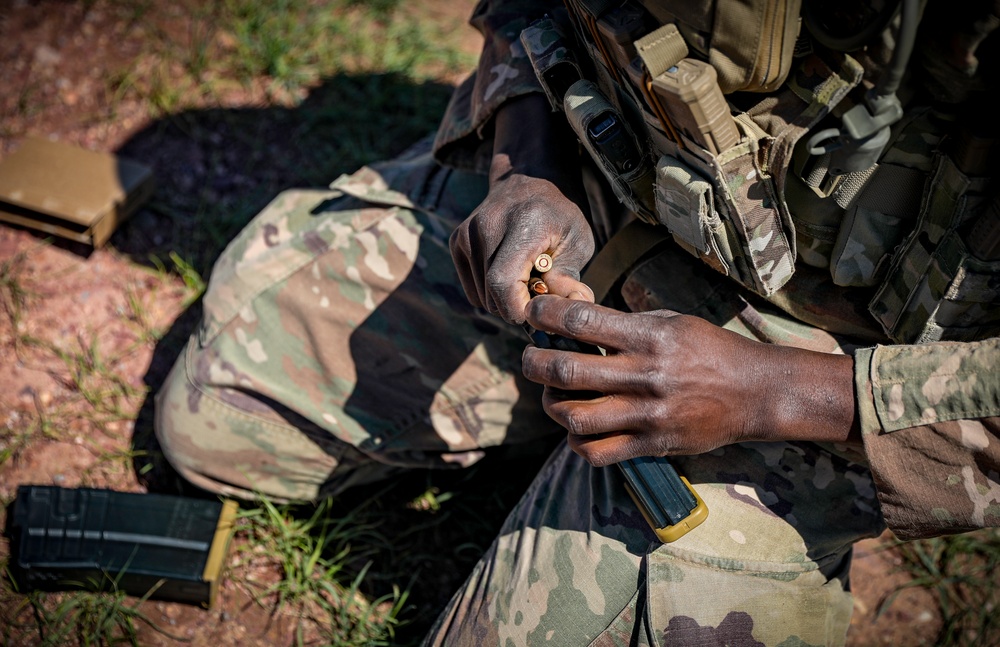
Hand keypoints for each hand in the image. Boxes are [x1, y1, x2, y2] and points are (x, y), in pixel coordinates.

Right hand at [450, 173, 594, 322]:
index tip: (537, 311)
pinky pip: (472, 290)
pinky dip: (490, 293)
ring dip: (504, 300)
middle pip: (490, 294)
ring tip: (524, 279)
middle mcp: (488, 224)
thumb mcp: (578, 242)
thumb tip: (572, 307)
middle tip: (537, 293)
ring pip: (480, 296)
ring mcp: (468, 232)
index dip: (517, 308)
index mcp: (522, 224)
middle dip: (515, 306)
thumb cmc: (559, 216)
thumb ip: (569, 276)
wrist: (529, 180)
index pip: (502, 282)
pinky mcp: (458, 240)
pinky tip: (508, 273)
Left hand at [520, 295, 859, 465]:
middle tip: (531, 357)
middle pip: (567, 371)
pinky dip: (577, 442)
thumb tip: (573, 313)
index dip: (546, 314)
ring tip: (553, 394)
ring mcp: (647, 414)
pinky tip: (578, 428)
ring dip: (552, 404)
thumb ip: (625, 321)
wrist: (755, 392)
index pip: (581, 320)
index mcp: (649, 336)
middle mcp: (645, 374)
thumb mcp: (670, 321)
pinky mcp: (651, 444)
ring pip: (576, 416)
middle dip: (535, 362)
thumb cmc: (709, 350)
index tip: (534, 312)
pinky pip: (597, 452)